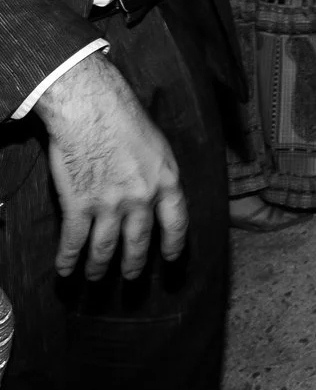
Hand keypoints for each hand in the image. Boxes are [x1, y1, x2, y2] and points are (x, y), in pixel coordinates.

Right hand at [34, 50, 186, 279]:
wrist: (92, 110)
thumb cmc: (126, 119)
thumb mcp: (159, 147)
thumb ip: (160, 174)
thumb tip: (159, 193)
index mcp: (167, 182)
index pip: (177, 223)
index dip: (174, 245)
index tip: (171, 260)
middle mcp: (142, 199)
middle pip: (140, 242)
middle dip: (134, 265)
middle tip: (130, 279)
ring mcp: (111, 205)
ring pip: (106, 247)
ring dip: (99, 267)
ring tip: (96, 279)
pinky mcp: (80, 205)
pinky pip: (74, 241)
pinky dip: (68, 259)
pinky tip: (65, 270)